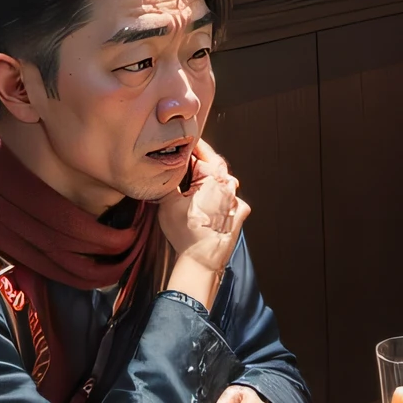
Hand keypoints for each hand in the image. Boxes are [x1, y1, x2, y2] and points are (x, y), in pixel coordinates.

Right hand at [158, 147, 248, 309]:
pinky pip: (227, 198)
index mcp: (214, 177)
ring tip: (189, 185)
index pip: (202, 151)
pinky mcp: (239, 213)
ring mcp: (236, 200)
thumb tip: (163, 170)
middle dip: (197, 164)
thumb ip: (168, 182)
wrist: (203, 261)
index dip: (190, 146)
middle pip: (212, 166)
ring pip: (219, 182)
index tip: (182, 141)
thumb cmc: (187, 233)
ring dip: (207, 181)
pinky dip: (216, 197)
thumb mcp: (168, 203)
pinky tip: (204, 203)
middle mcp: (229, 185)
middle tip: (180, 162)